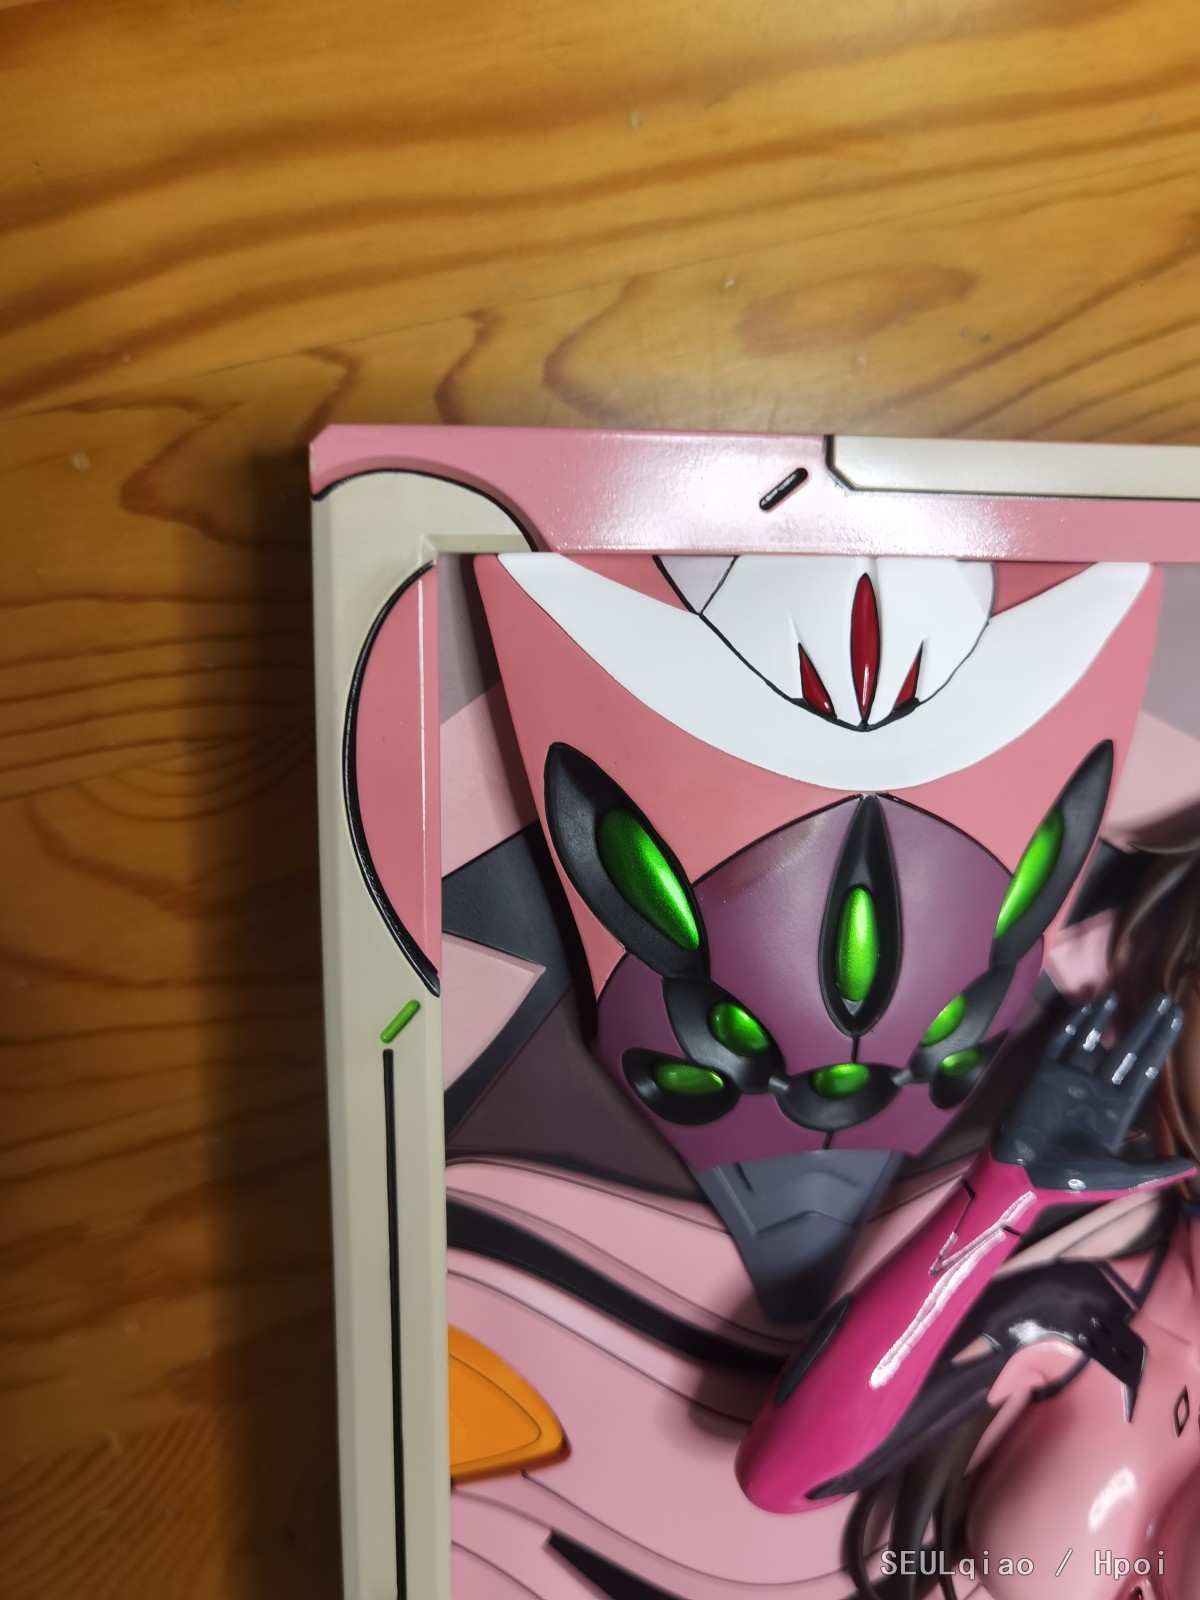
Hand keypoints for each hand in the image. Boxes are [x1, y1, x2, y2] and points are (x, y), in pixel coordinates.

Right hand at [992, 991, 1192, 1192]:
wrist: (1021, 1176)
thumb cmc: (1068, 1181)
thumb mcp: (1118, 1178)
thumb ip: (1153, 1170)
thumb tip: (1193, 1167)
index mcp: (1117, 1110)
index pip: (1146, 1069)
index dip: (1161, 1044)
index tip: (1176, 1019)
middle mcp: (1097, 1089)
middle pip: (1126, 1050)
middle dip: (1145, 1025)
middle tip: (1164, 999)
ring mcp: (1070, 1079)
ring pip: (1092, 1041)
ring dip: (1105, 1018)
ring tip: (1118, 994)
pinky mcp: (1045, 1074)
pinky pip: (1060, 1044)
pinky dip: (1073, 1026)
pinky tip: (1086, 1009)